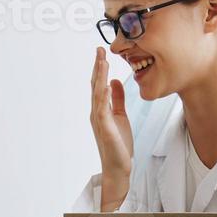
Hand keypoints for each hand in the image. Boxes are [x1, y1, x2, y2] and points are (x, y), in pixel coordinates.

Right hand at [90, 47, 131, 207]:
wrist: (118, 166)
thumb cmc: (119, 144)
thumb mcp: (120, 115)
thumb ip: (117, 99)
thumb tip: (114, 81)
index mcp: (101, 109)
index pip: (98, 84)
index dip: (99, 68)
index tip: (101, 52)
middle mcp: (97, 112)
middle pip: (95, 85)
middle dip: (97, 67)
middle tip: (99, 50)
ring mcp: (99, 120)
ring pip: (97, 94)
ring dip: (99, 77)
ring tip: (102, 62)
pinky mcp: (105, 129)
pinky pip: (103, 110)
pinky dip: (103, 96)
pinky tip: (105, 85)